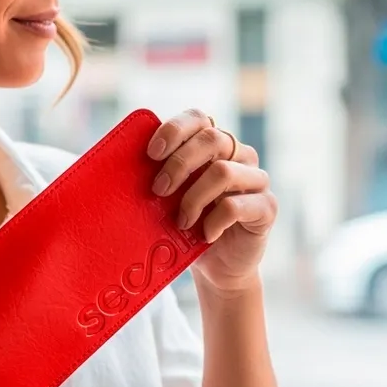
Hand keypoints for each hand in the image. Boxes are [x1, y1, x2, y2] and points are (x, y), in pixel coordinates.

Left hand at [146, 108, 276, 292]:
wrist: (216, 268)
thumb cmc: (187, 228)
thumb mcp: (168, 200)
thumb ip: (158, 178)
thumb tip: (120, 167)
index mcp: (215, 145)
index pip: (199, 119)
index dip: (174, 130)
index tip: (151, 154)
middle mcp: (240, 156)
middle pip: (212, 139)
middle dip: (178, 164)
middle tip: (158, 190)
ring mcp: (256, 180)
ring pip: (223, 172)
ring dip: (193, 198)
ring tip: (181, 222)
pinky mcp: (267, 207)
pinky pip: (236, 206)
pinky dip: (213, 222)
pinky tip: (204, 235)